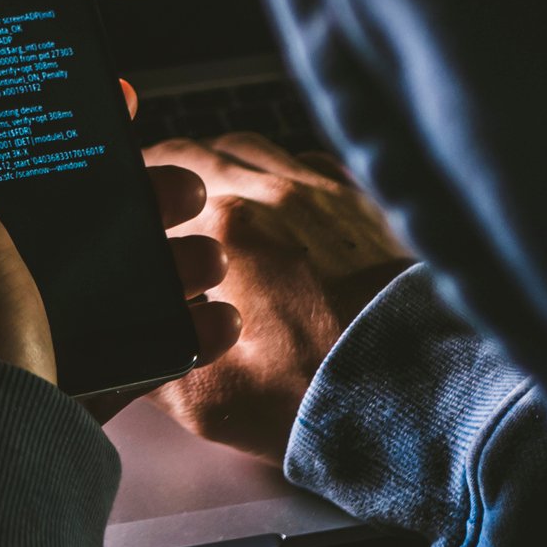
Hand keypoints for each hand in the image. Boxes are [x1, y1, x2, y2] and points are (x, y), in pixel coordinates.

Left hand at [0, 53, 241, 391]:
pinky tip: (210, 317)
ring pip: (104, 286)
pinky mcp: (61, 390)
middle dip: (136, 206)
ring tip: (206, 259)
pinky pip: (130, 351)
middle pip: (62, 227)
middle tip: (184, 192)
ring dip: (168, 265)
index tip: (114, 118)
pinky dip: (176, 334)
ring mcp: (14, 342)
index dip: (53, 140)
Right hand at [145, 133, 412, 462]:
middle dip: (172, 169)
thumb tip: (125, 344)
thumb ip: (150, 362)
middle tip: (162, 196)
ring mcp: (323, 191)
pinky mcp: (364, 201)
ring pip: (253, 146)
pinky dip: (282, 168)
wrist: (420, 396)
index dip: (134, 193)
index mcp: (226, 230)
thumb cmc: (320, 399)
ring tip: (216, 191)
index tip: (127, 208)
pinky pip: (308, 159)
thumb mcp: (207, 400)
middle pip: (200, 152)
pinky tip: (281, 198)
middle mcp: (273, 193)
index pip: (155, 182)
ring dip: (224, 161)